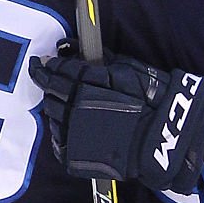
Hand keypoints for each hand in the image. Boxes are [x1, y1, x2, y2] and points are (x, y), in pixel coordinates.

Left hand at [29, 50, 203, 193]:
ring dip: (54, 106)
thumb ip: (94, 57)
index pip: (55, 72)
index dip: (45, 66)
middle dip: (49, 84)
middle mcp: (74, 110)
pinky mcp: (75, 156)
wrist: (162, 139)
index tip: (41, 62)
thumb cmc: (150, 99)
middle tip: (52, 79)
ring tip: (65, 102)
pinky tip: (70, 124)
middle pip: (50, 93)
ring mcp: (73, 135)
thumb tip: (66, 46)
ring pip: (51, 116)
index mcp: (86, 86)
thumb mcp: (126, 68)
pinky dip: (60, 130)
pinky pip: (58, 140)